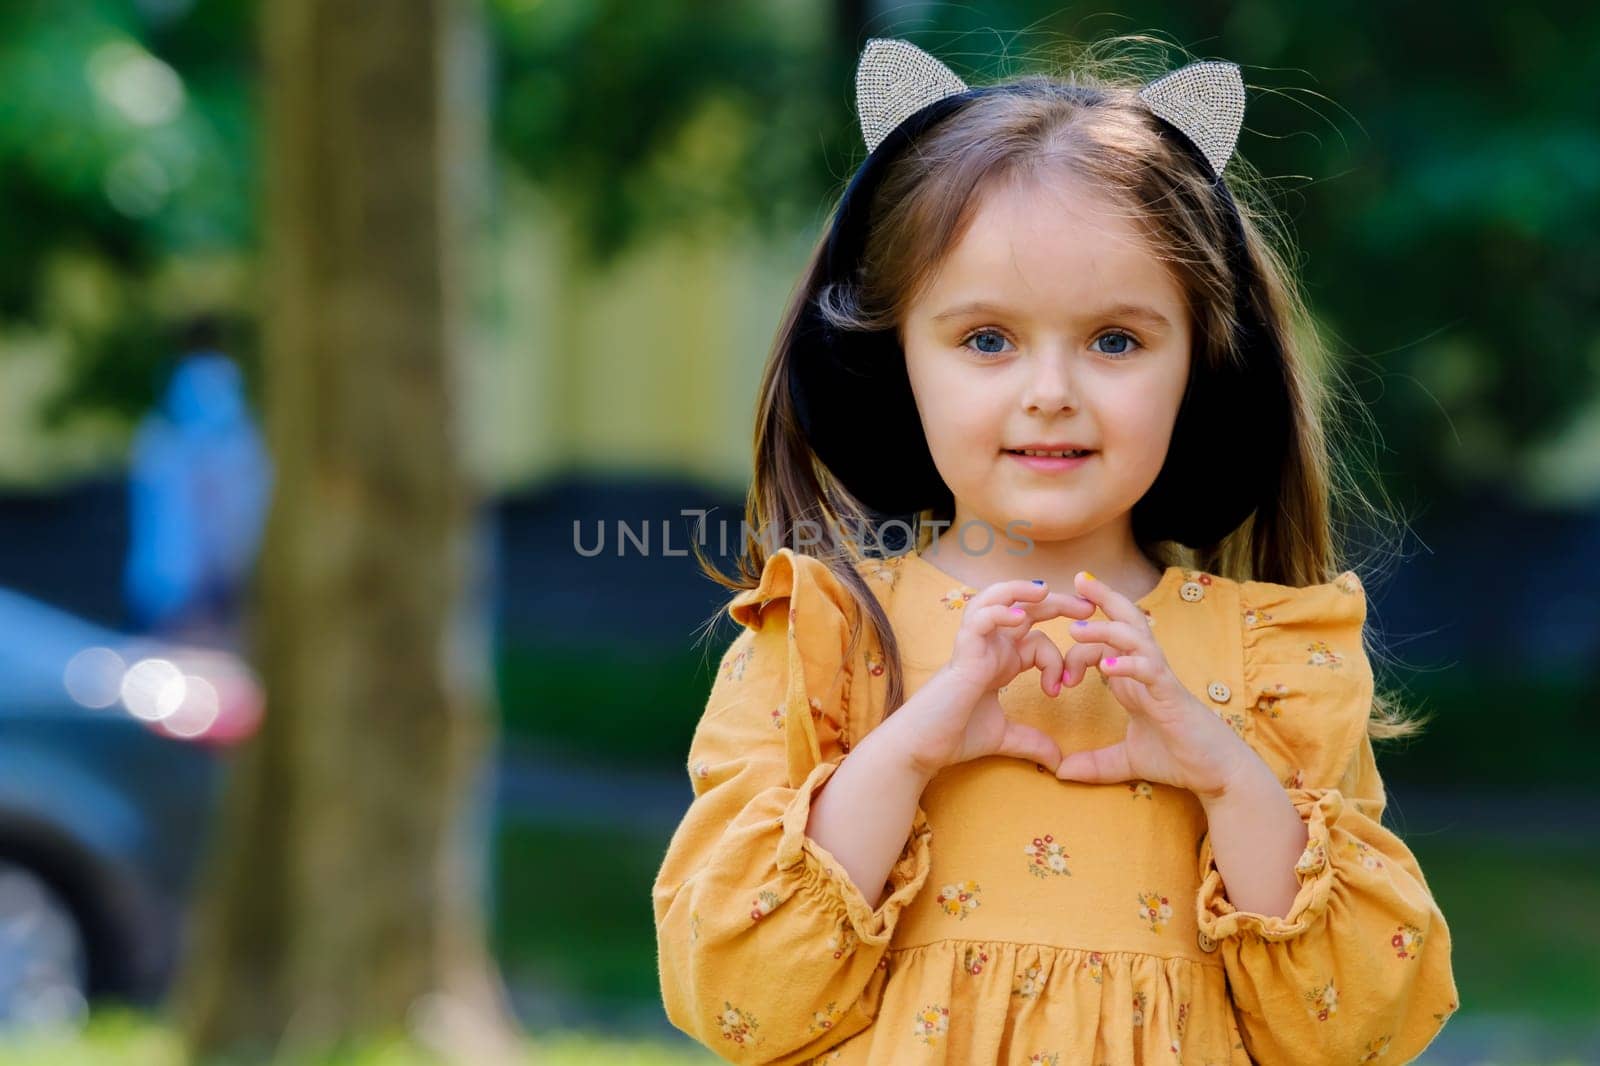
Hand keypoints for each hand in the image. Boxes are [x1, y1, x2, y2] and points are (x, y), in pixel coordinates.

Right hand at [900, 578, 1095, 776]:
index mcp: (1000, 661)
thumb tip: (1059, 760)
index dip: (1058, 658)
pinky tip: (1020, 617)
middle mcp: (989, 647)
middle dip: (1056, 603)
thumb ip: (1032, 742)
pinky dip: (1000, 612)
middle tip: (1087, 606)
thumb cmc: (953, 736)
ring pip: (996, 600)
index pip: (1037, 638)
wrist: (922, 748)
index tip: (1061, 690)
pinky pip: (981, 619)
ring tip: (1046, 591)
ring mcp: (975, 645)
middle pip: (1024, 609)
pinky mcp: (963, 652)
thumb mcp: (1005, 737)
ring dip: (1021, 591)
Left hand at [1054, 570, 1257, 799]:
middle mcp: (1147, 669)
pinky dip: (1127, 666)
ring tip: (1076, 630)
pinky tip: (1106, 670)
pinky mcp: (1172, 694)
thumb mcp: (1124, 761)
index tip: (1055, 681)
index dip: (1074, 654)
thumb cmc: (1177, 757)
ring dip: (1105, 630)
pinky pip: (1150, 670)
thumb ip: (1093, 763)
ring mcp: (1161, 678)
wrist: (1216, 774)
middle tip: (1077, 578)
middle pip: (1126, 620)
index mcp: (1133, 677)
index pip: (1102, 647)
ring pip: (1135, 638)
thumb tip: (1059, 772)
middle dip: (1103, 597)